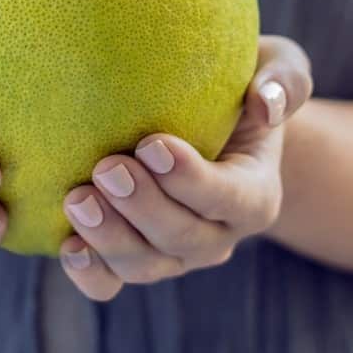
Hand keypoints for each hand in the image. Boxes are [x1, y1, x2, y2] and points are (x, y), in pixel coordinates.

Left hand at [59, 35, 312, 299]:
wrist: (210, 122)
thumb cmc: (241, 84)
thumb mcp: (276, 68)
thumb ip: (284, 80)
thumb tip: (265, 101)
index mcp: (255, 193)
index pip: (229, 198)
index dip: (191, 180)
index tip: (152, 144)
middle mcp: (217, 234)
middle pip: (182, 238)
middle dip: (142, 207)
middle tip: (107, 167)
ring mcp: (174, 254)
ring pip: (146, 266)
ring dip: (110, 239)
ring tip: (77, 199)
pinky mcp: (135, 258)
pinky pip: (111, 283)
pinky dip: (89, 273)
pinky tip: (68, 245)